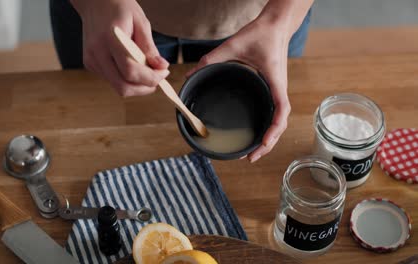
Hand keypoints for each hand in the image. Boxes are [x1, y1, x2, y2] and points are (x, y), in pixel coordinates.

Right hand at [72, 0, 168, 96]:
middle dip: (144, 87)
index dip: (150, 78)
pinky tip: (131, 65)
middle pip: (123, 86)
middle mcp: (97, 53)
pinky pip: (112, 80)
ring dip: (137, 85)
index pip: (130, 70)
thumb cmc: (119, 8)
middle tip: (157, 77)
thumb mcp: (140, 22)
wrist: (96, 3)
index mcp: (110, 39)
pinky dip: (126, 78)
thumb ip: (150, 47)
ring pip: (118, 87)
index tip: (163, 73)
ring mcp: (92, 60)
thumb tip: (161, 67)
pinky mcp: (90, 64)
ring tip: (146, 70)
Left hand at [187, 18, 291, 162]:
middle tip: (251, 158)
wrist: (276, 24)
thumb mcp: (233, 45)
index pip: (281, 110)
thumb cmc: (260, 34)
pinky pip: (274, 112)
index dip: (274, 130)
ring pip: (279, 120)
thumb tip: (190, 73)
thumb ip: (211, 58)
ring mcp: (277, 90)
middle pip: (281, 123)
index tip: (263, 142)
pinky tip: (258, 134)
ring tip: (254, 153)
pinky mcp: (274, 89)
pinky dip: (269, 126)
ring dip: (269, 138)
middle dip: (269, 143)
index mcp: (275, 81)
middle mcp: (279, 89)